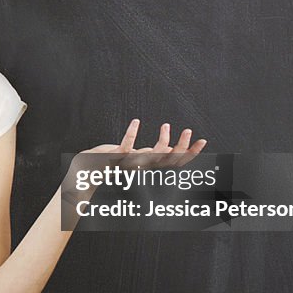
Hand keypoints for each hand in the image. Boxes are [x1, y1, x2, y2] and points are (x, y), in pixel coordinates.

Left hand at [80, 119, 206, 169]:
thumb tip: (171, 147)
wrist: (90, 170)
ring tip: (166, 124)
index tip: (203, 141)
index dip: (190, 153)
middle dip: (182, 147)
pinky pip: (126, 147)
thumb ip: (153, 153)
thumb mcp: (139, 157)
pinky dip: (131, 134)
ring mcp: (130, 163)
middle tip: (189, 131)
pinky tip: (136, 122)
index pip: (175, 161)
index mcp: (149, 166)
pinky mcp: (116, 157)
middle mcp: (142, 167)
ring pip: (151, 156)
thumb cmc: (115, 162)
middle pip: (168, 160)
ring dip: (162, 141)